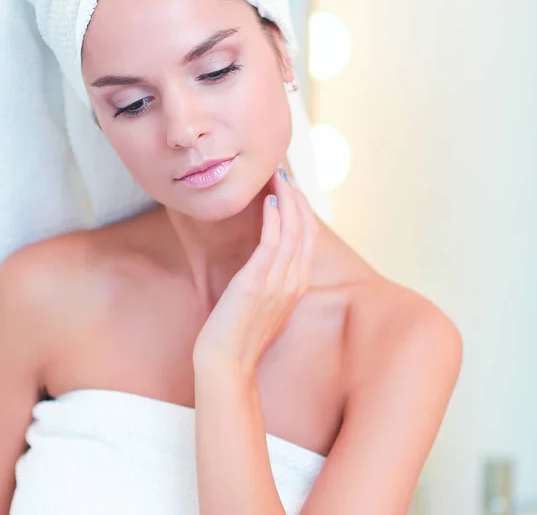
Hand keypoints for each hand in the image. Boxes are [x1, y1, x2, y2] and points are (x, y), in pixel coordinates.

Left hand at [192, 166, 319, 375]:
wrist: (227, 364)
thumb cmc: (239, 335)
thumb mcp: (265, 305)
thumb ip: (273, 281)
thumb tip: (268, 260)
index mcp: (297, 285)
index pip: (309, 236)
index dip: (302, 208)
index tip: (289, 187)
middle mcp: (294, 282)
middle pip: (306, 227)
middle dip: (297, 196)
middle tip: (282, 173)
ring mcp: (279, 283)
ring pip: (294, 230)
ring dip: (286, 198)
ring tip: (276, 177)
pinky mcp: (257, 284)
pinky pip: (273, 244)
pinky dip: (274, 220)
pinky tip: (268, 202)